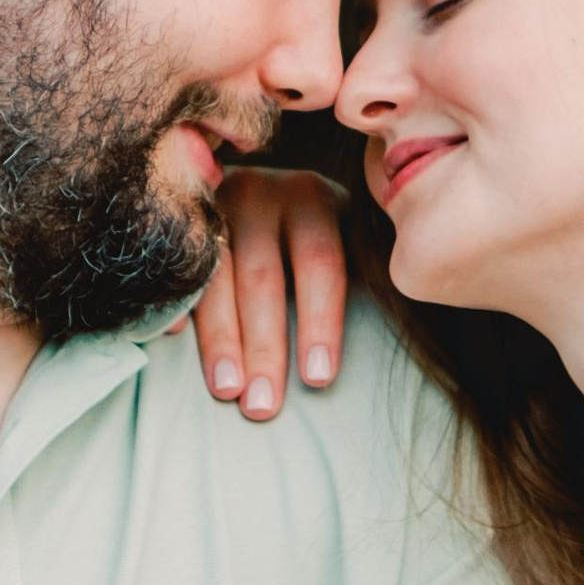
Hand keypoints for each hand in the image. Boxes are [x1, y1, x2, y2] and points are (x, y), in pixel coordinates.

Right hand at [179, 165, 350, 419]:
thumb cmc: (308, 228)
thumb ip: (359, 263)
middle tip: (263, 406)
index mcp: (315, 198)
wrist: (248, 178)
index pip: (321, 263)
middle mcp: (264, 192)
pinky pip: (176, 264)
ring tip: (228, 391)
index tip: (319, 379)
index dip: (321, 323)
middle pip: (264, 277)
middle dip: (265, 347)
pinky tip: (174, 339)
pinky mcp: (178, 215)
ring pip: (217, 276)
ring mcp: (216, 202)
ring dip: (220, 339)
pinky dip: (176, 301)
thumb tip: (409, 328)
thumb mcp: (340, 230)